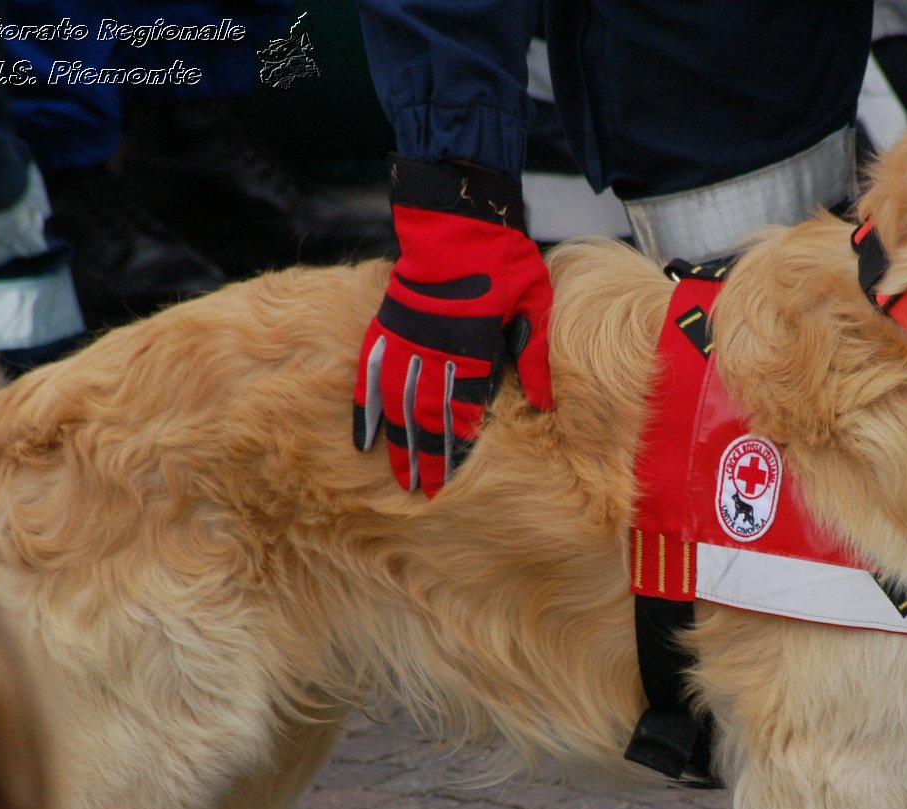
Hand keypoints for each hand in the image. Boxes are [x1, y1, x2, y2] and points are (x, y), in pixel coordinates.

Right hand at [353, 156, 551, 494]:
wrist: (456, 217)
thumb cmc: (503, 259)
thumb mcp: (535, 303)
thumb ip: (536, 356)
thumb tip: (546, 404)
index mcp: (475, 350)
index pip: (464, 412)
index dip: (457, 448)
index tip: (453, 481)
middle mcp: (435, 352)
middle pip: (427, 416)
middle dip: (426, 457)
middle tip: (424, 492)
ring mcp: (406, 340)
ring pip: (397, 404)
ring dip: (397, 443)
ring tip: (398, 476)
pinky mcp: (388, 326)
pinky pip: (370, 375)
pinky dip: (365, 408)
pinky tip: (361, 437)